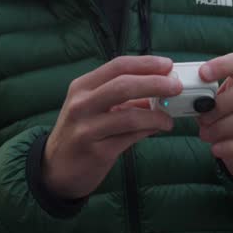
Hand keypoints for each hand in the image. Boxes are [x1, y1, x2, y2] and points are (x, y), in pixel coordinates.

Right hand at [43, 55, 181, 199]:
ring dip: (157, 115)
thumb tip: (160, 89)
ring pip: (130, 115)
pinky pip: (130, 137)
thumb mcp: (94, 108)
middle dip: (156, 83)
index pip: (117, 66)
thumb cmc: (80, 132)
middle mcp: (82, 104)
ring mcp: (87, 128)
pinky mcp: (97, 151)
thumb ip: (123, 98)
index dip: (146, 63)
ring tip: (169, 118)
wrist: (55, 169)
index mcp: (82, 87)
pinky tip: (158, 129)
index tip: (167, 65)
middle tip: (176, 86)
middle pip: (124, 85)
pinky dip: (149, 131)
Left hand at [197, 53, 232, 180]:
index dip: (222, 65)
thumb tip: (184, 97)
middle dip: (221, 104)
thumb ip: (202, 98)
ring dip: (221, 127)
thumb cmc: (224, 118)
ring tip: (205, 134)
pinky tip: (216, 149)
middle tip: (202, 117)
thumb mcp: (213, 105)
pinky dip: (230, 147)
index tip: (202, 74)